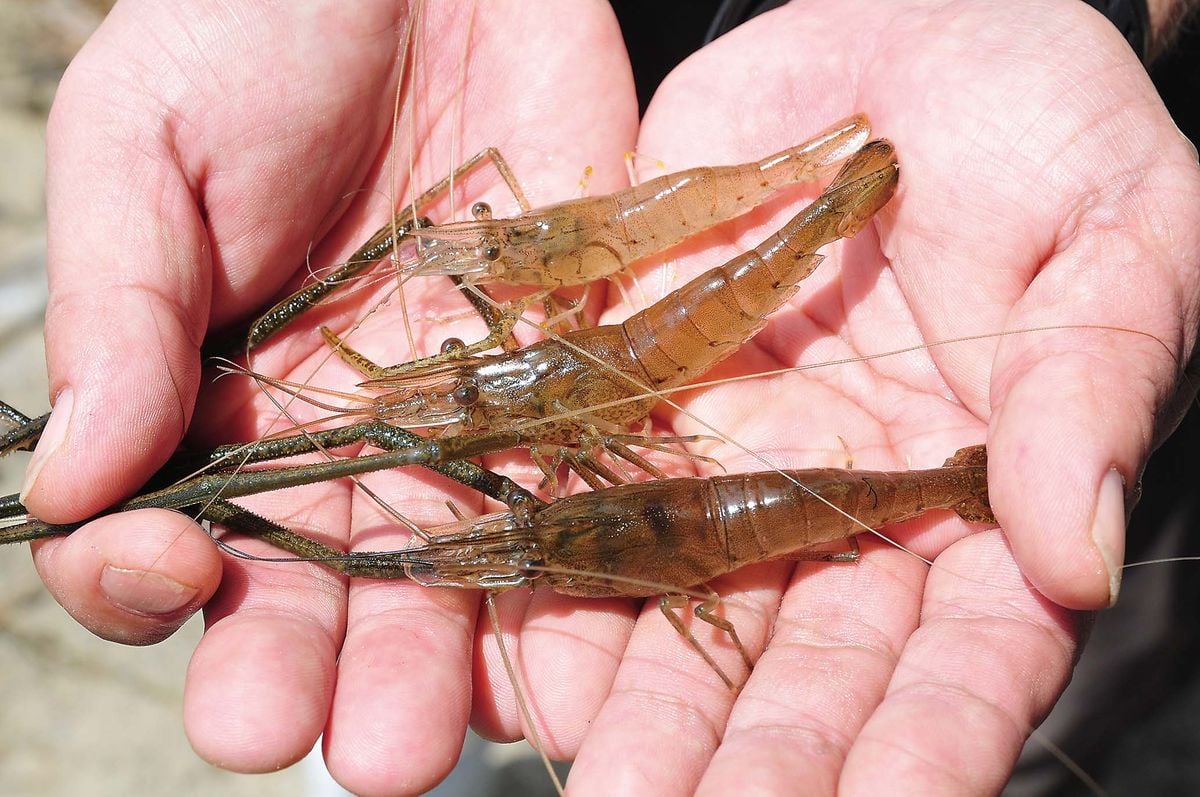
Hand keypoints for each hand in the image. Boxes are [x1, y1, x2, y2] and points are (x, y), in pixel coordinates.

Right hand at [22, 0, 638, 792]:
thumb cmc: (255, 27)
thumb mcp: (148, 144)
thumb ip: (118, 306)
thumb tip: (67, 481)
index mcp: (211, 393)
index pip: (166, 530)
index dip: (149, 576)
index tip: (162, 577)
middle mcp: (336, 432)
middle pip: (325, 587)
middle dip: (326, 673)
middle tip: (344, 752)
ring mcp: (460, 412)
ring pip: (453, 566)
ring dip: (453, 661)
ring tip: (443, 743)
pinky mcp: (566, 372)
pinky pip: (576, 481)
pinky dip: (580, 562)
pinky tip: (579, 639)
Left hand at [552, 1, 1196, 792]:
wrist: (907, 28)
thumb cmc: (1044, 121)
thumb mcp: (1114, 234)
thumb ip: (1092, 392)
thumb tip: (1078, 557)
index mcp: (976, 494)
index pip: (959, 657)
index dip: (922, 744)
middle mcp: (844, 503)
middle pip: (801, 662)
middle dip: (750, 756)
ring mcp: (735, 454)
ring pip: (685, 605)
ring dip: (641, 698)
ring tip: (601, 780)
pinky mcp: (642, 388)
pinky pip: (592, 491)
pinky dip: (558, 570)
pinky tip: (523, 651)